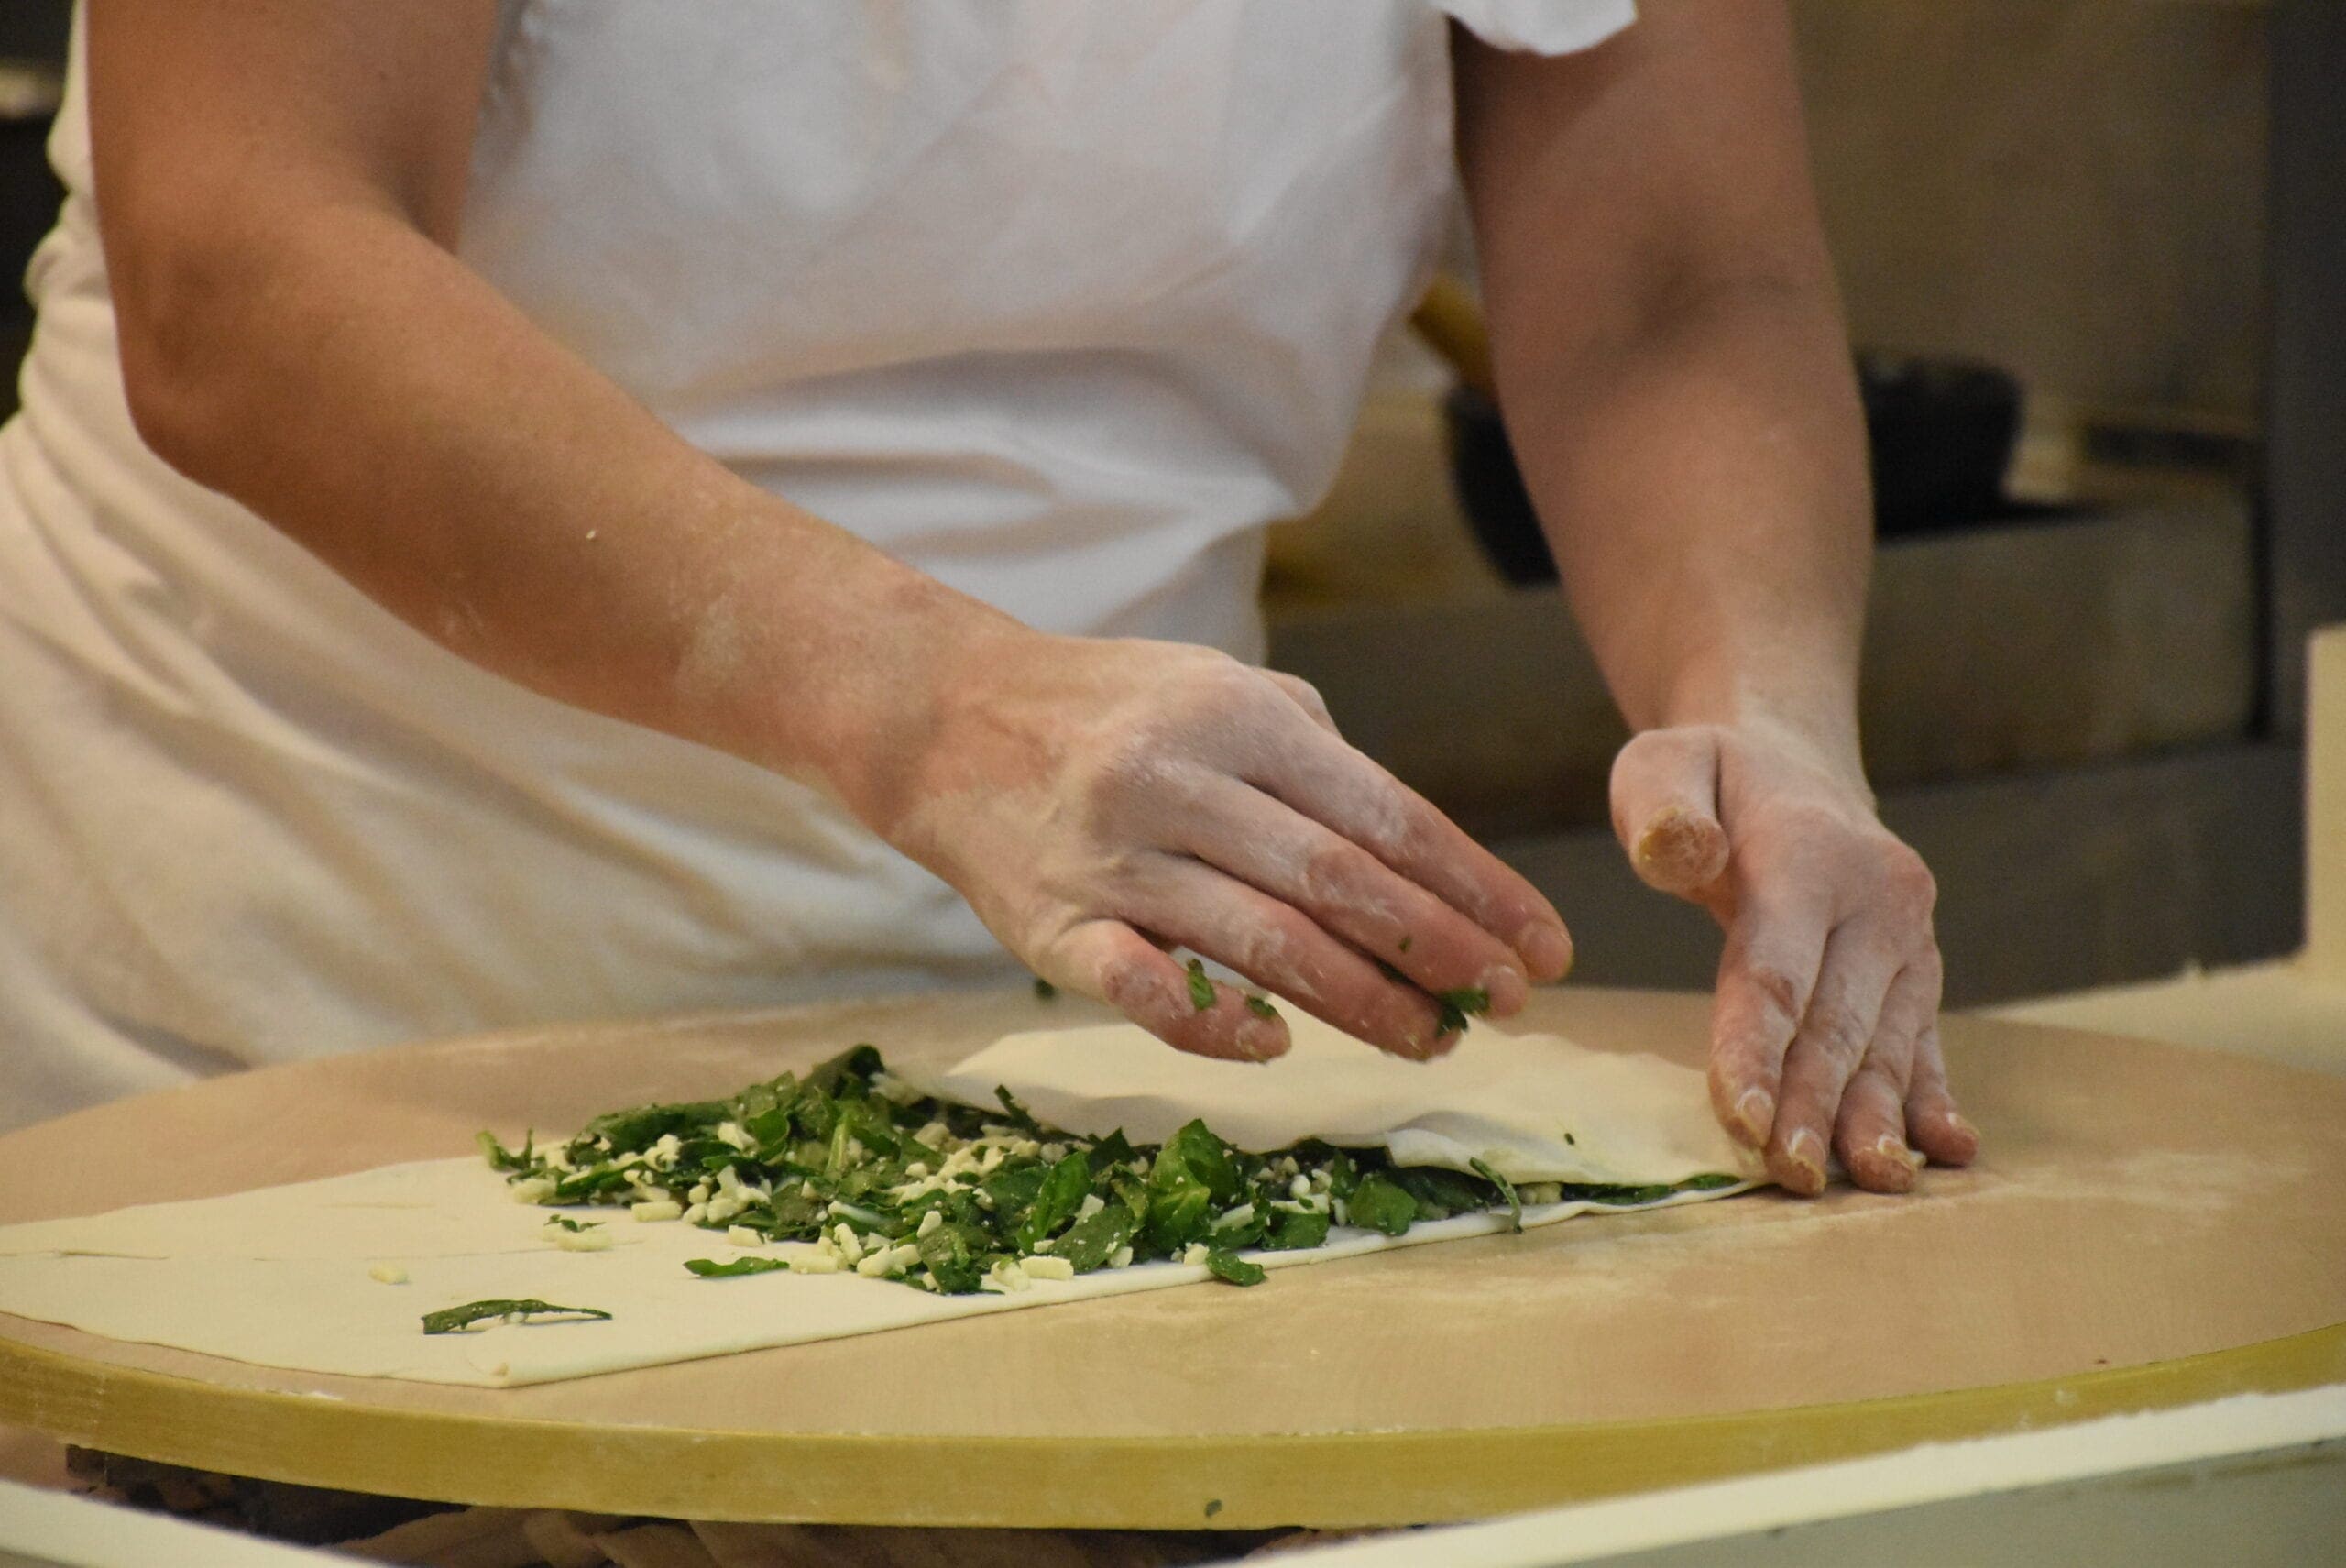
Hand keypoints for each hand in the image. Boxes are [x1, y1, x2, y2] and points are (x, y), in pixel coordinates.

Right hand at [870, 629, 1574, 1060]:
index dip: (1474, 886)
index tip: (1541, 946)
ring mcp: (1114, 855)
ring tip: (1430, 1039)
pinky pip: (1140, 983)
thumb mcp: (1216, 687)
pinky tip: (1275, 1045)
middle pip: (1337, 880)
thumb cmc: (1108, 710)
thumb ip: (1314, 751)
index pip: (1385, 813)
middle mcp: (1181, 780)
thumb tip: (1415, 850)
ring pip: (1259, 940)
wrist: (943, 715)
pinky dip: (1211, 1021)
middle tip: (1509, 1002)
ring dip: (1360, 1000)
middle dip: (1440, 949)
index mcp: (1237, 718)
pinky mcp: (1051, 923)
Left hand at [1609, 719, 1979, 1194]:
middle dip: (1815, 1105)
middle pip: (1838, 1021)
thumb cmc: (1712, 778)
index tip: (1742, 1118)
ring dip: (1874, 1118)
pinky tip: (1945, 1150)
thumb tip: (1677, 851)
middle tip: (1792, 1176)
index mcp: (1812, 856)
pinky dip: (1930, 1099)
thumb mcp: (1667, 764)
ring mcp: (1910, 940)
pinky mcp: (1918, 973)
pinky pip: (1923, 1042)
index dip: (1758, 1048)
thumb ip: (1664, 806)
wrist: (1794, 766)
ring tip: (1868, 1184)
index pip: (1778, 969)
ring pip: (1886, 1043)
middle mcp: (1878, 900)